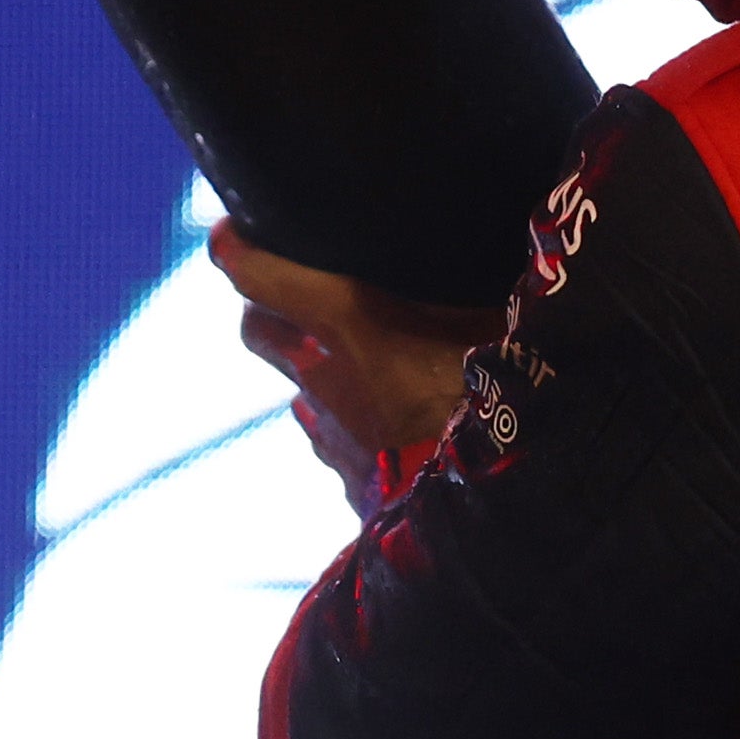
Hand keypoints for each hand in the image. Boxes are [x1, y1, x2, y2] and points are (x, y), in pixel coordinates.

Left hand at [209, 220, 498, 482]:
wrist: (506, 502)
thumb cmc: (509, 391)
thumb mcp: (492, 314)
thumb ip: (466, 282)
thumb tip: (498, 240)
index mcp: (350, 322)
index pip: (260, 277)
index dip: (239, 251)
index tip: (229, 235)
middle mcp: (324, 380)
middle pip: (260, 331)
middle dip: (269, 308)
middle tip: (301, 292)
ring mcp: (333, 439)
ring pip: (300, 390)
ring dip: (319, 373)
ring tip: (366, 362)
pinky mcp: (355, 486)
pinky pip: (337, 445)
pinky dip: (352, 428)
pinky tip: (393, 426)